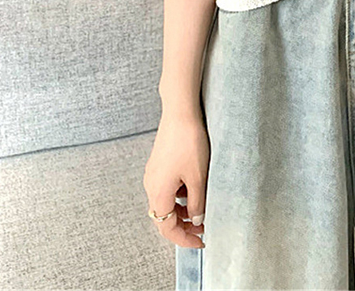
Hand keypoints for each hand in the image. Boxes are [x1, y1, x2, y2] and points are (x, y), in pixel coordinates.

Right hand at [143, 111, 208, 248]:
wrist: (179, 113)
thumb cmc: (189, 143)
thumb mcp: (198, 177)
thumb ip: (197, 202)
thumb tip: (197, 220)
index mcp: (158, 193)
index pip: (167, 228)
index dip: (184, 239)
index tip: (202, 241)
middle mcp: (150, 186)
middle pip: (164, 217)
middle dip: (184, 225)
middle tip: (204, 227)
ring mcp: (153, 175)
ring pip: (166, 202)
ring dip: (182, 209)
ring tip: (202, 206)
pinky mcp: (158, 165)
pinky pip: (166, 188)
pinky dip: (179, 195)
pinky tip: (194, 187)